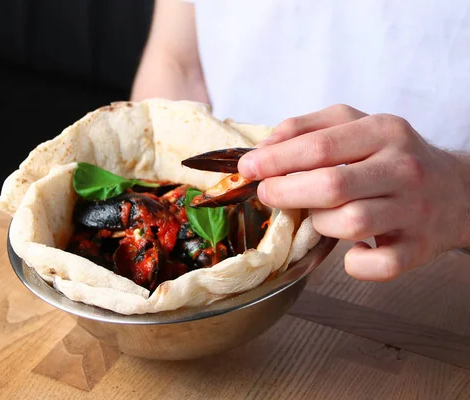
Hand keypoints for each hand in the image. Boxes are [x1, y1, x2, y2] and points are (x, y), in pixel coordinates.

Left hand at [238, 104, 469, 281]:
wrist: (457, 191)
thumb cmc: (391, 157)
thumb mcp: (356, 126)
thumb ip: (308, 127)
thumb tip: (265, 144)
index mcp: (384, 131)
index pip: (318, 146)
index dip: (274, 160)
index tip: (247, 168)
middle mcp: (403, 168)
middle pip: (331, 186)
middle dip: (286, 192)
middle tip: (267, 193)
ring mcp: (414, 210)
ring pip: (350, 224)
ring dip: (320, 224)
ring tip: (318, 216)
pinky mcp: (420, 247)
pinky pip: (377, 265)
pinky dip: (355, 263)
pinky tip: (350, 250)